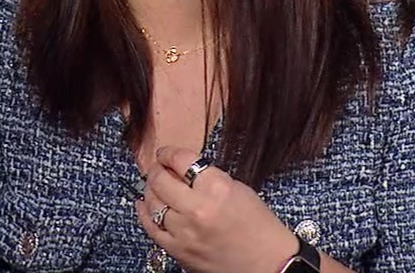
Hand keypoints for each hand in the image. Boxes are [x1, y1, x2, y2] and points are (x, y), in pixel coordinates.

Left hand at [135, 147, 297, 272]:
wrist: (270, 264)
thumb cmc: (259, 227)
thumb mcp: (238, 189)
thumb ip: (208, 177)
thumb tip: (181, 169)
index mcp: (216, 187)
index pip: (180, 159)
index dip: (168, 152)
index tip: (165, 153)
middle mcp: (197, 208)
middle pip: (160, 179)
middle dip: (156, 170)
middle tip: (158, 168)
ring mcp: (185, 231)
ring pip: (152, 202)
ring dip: (150, 190)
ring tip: (154, 186)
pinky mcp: (178, 250)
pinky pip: (151, 227)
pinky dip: (144, 213)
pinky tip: (144, 204)